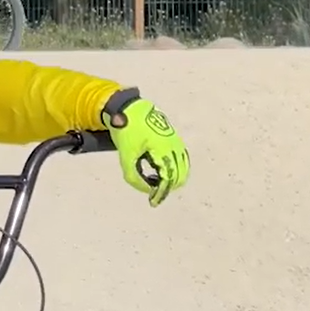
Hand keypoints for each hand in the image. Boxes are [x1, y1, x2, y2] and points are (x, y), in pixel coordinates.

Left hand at [103, 91, 189, 205]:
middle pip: (180, 176)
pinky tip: (157, 172)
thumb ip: (134, 176)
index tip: (153, 202)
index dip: (161, 193)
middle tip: (152, 193)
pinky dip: (173, 170)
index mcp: (163, 149)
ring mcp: (176, 142)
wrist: (131, 108)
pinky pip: (181, 160)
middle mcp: (174, 146)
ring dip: (171, 179)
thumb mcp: (126, 155)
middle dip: (167, 187)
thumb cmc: (128, 130)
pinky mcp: (175, 141)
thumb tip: (147, 189)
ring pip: (183, 169)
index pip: (168, 178)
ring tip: (152, 180)